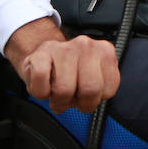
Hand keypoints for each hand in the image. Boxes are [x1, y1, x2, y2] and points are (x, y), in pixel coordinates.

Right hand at [4, 20, 118, 113]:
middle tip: (69, 99)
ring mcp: (63, 47)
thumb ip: (100, 88)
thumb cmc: (70, 71)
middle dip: (76, 103)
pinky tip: (44, 85)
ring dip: (56, 100)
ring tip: (55, 91)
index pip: (107, 91)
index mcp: (105, 52)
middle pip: (89, 90)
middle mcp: (86, 46)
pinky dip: (40, 91)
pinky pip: (41, 80)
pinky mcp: (41, 53)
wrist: (45, 56)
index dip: (93, 102)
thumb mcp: (93, 77)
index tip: (84, 97)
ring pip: (64, 89)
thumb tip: (92, 103)